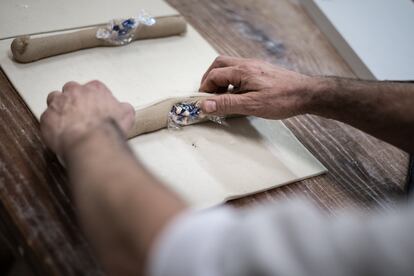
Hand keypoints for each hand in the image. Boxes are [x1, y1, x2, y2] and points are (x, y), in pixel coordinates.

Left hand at [40, 80, 134, 155]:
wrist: (91, 141)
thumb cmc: (107, 128)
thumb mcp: (126, 115)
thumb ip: (123, 108)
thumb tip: (124, 109)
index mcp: (95, 88)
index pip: (92, 87)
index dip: (93, 98)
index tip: (95, 107)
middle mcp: (75, 91)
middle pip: (70, 90)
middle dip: (74, 100)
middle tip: (80, 114)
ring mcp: (58, 103)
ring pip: (54, 100)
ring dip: (59, 108)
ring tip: (66, 122)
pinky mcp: (47, 118)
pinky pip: (46, 119)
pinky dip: (51, 126)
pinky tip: (59, 134)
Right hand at [199, 56, 316, 118]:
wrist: (307, 93)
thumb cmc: (283, 99)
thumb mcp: (251, 105)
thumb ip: (226, 104)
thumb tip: (205, 104)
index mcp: (242, 71)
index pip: (214, 75)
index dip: (204, 89)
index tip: (202, 103)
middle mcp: (247, 65)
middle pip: (219, 65)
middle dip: (209, 79)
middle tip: (207, 96)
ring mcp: (255, 67)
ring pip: (230, 67)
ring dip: (220, 80)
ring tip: (221, 97)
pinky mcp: (261, 72)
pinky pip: (240, 71)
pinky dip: (232, 81)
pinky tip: (237, 94)